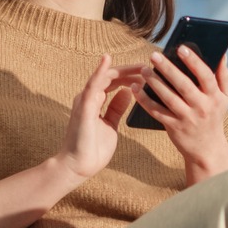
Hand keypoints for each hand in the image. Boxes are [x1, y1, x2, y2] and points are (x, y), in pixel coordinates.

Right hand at [59, 54, 143, 179]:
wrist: (78, 167)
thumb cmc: (92, 148)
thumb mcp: (110, 124)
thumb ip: (116, 108)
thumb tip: (127, 93)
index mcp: (95, 101)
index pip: (114, 81)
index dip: (130, 75)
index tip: (148, 74)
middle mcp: (89, 97)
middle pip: (111, 76)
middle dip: (131, 71)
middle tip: (149, 67)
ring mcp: (85, 100)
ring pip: (104, 77)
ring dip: (123, 70)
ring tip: (140, 66)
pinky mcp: (84, 107)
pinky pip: (92, 85)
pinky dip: (99, 71)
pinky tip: (107, 60)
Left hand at [132, 46, 227, 182]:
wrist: (207, 149)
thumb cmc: (214, 117)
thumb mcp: (224, 98)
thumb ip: (223, 76)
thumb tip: (222, 54)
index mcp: (214, 97)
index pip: (205, 76)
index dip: (193, 61)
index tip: (180, 48)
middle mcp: (202, 107)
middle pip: (183, 85)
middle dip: (168, 69)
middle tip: (154, 55)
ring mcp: (187, 118)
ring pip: (168, 98)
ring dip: (154, 82)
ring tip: (144, 69)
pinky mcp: (173, 127)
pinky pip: (157, 112)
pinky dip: (145, 101)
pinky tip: (136, 89)